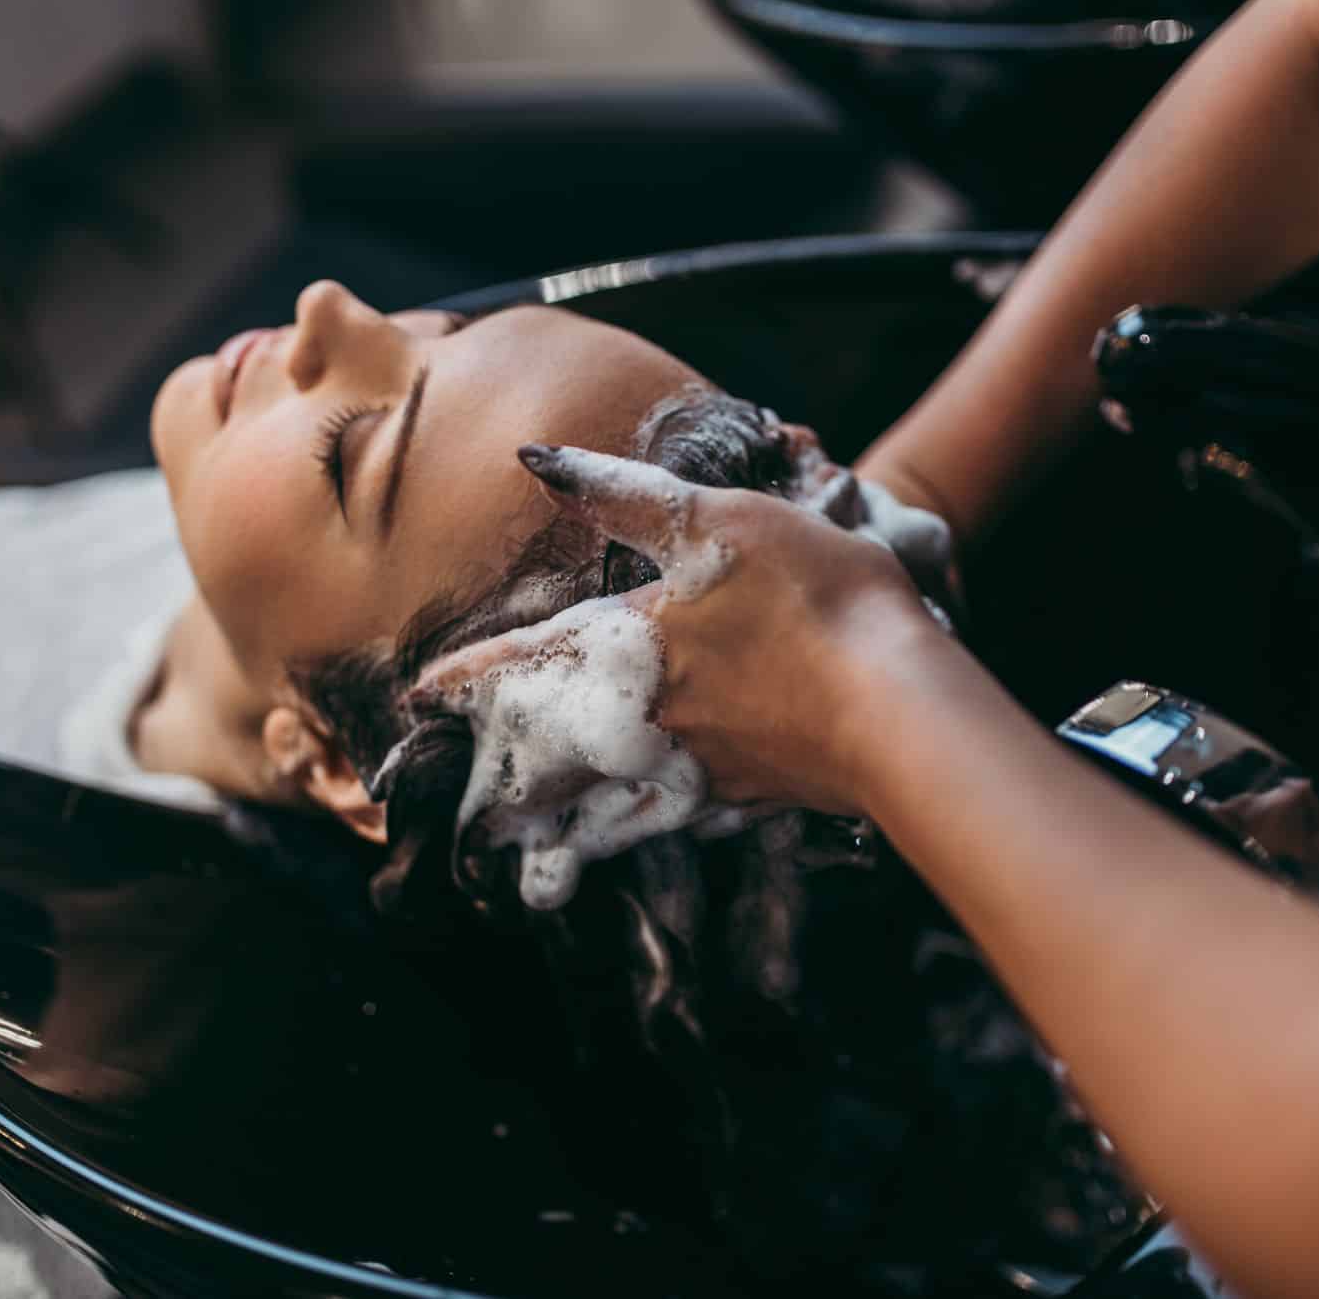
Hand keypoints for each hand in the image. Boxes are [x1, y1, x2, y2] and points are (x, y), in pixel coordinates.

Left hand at [413, 445, 951, 814]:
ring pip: (608, 812)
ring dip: (560, 832)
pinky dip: (645, 841)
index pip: (525, 662)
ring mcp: (700, 769)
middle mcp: (648, 720)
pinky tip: (646, 843)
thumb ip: (623, 492)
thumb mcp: (716, 520)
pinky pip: (679, 826)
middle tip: (464, 809)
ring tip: (527, 857)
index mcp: (629, 648)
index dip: (468, 678)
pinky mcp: (753, 797)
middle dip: (504, 783)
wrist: (899, 705)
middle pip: (553, 759)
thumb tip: (536, 461)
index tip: (419, 699)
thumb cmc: (809, 598)